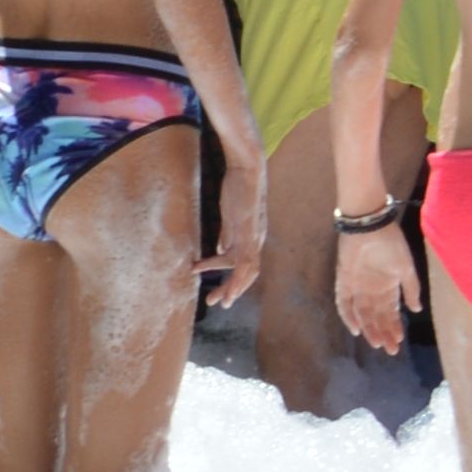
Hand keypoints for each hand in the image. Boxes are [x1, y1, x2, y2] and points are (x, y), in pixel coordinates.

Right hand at [203, 160, 262, 308]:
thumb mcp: (231, 216)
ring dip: (233, 288)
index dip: (232, 280)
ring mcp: (254, 237)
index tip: (215, 288)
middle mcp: (257, 240)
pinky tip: (222, 280)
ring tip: (218, 300)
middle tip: (215, 303)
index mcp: (252, 238)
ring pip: (247, 271)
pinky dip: (235, 274)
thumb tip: (220, 250)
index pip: (244, 266)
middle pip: (247, 273)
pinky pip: (244, 259)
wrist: (248, 168)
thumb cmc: (239, 188)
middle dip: (232, 290)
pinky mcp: (249, 231)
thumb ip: (227, 235)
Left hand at [336, 218, 416, 355]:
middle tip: (390, 350)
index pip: (391, 312)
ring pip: (363, 314)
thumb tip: (417, 310)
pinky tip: (356, 329)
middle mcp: (372, 291)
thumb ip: (411, 289)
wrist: (371, 226)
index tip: (400, 341)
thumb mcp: (406, 268)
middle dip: (384, 333)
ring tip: (377, 343)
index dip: (395, 326)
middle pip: (377, 317)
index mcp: (388, 287)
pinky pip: (344, 303)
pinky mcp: (343, 282)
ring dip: (370, 329)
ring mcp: (357, 287)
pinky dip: (349, 316)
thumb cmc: (392, 244)